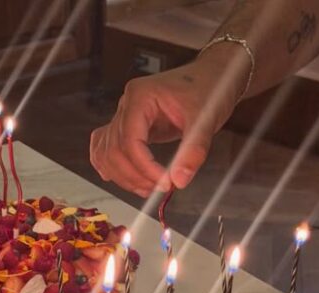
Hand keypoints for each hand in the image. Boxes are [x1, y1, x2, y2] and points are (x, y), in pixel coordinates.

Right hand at [90, 46, 249, 196]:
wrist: (212, 77)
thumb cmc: (209, 89)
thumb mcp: (206, 119)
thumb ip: (194, 150)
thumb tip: (179, 180)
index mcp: (141, 96)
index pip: (130, 140)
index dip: (144, 167)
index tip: (165, 182)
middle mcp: (126, 105)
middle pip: (114, 150)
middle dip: (134, 176)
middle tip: (160, 188)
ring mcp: (124, 116)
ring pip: (107, 153)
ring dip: (124, 176)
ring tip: (148, 189)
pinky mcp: (129, 127)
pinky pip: (106, 148)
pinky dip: (111, 166)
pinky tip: (125, 179)